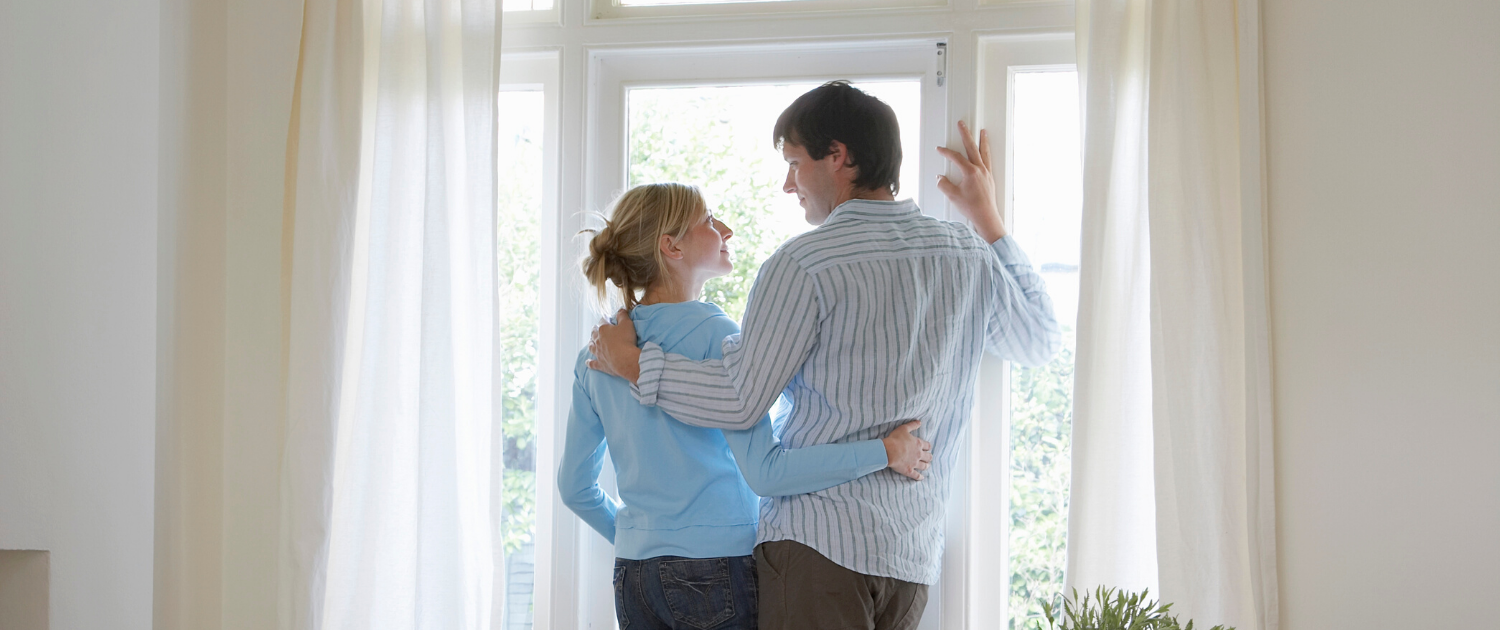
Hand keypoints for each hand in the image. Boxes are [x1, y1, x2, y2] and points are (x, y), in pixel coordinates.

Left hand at [586, 309, 641, 383]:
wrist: (626, 360)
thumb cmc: (626, 341)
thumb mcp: (627, 324)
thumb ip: (622, 315)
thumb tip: (620, 309)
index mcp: (603, 329)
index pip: (602, 321)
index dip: (605, 318)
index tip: (606, 317)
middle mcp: (598, 340)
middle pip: (594, 333)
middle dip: (595, 330)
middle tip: (595, 328)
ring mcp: (598, 353)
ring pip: (591, 347)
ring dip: (591, 343)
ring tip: (590, 342)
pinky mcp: (600, 364)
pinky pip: (592, 363)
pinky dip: (589, 362)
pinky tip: (587, 362)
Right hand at [882, 420, 932, 480]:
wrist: (888, 451)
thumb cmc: (895, 439)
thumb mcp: (903, 429)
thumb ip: (912, 425)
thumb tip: (920, 422)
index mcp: (918, 444)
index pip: (927, 446)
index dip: (928, 447)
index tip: (927, 448)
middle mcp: (919, 454)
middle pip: (928, 457)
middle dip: (929, 457)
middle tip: (928, 458)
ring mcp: (914, 463)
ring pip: (924, 466)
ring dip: (926, 466)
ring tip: (927, 466)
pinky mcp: (909, 470)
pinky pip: (916, 475)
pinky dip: (920, 477)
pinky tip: (921, 478)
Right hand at [936, 120, 1006, 241]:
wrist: (986, 216)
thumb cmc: (971, 207)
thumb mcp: (953, 196)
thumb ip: (944, 184)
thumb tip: (940, 178)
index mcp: (970, 172)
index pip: (956, 157)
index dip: (946, 152)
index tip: (940, 149)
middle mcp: (980, 169)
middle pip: (972, 147)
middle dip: (965, 134)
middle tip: (962, 124)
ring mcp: (987, 173)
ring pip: (984, 152)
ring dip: (982, 141)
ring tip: (982, 132)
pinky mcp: (990, 178)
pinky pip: (988, 160)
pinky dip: (986, 153)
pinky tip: (985, 151)